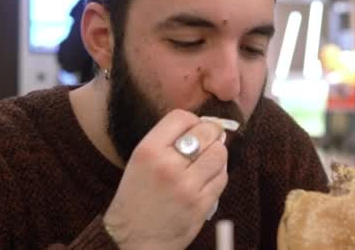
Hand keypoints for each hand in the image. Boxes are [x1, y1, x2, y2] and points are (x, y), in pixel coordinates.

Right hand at [103, 110, 227, 249]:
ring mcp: (187, 186)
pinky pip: (222, 178)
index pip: (181, 117)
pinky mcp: (201, 204)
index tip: (194, 128)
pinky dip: (218, 175)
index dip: (193, 121)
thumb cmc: (137, 198)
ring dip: (217, 155)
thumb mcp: (140, 161)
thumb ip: (167, 141)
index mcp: (148, 151)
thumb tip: (206, 126)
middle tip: (209, 141)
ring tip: (207, 161)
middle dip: (212, 134)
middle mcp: (168, 166)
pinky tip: (206, 180)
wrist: (132, 240)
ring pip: (219, 154)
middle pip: (206, 132)